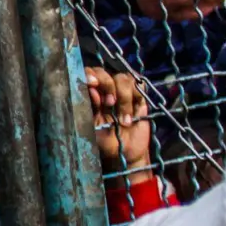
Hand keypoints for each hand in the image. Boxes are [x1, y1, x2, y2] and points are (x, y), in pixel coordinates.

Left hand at [86, 67, 151, 181]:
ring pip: (122, 78)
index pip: (86, 74)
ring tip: (123, 120)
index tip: (91, 83)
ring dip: (123, 99)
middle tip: (109, 104)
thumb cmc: (104, 141)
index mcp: (89, 94)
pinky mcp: (138, 96)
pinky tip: (133, 114)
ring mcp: (122, 91)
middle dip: (107, 86)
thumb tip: (91, 89)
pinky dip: (136, 98)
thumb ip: (89, 107)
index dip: (89, 75)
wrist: (126, 153)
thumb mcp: (91, 127)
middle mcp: (104, 89)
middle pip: (104, 73)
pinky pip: (139, 85)